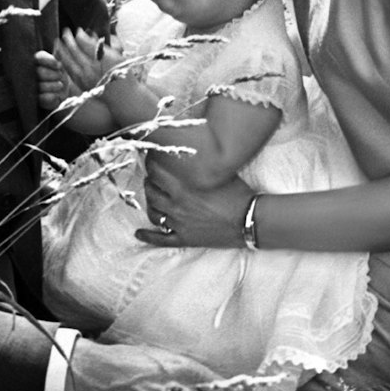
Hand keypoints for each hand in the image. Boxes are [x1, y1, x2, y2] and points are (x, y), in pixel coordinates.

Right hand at [35, 50, 72, 110]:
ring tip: (61, 85)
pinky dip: (51, 97)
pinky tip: (56, 96)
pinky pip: (41, 99)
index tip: (59, 66)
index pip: (38, 58)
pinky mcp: (36, 100)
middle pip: (39, 72)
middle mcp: (31, 73)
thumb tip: (58, 45)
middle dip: (52, 74)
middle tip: (60, 76)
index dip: (48, 61)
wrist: (64, 91)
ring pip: (40, 86)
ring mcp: (32, 87)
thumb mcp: (62, 63)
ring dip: (52, 85)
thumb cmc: (60, 73)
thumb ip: (58, 55)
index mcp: (36, 61)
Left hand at [52, 27, 126, 92]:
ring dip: (62, 49)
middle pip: (74, 50)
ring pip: (68, 60)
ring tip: (58, 41)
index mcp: (101, 58)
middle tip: (65, 31)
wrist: (123, 95)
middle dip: (68, 38)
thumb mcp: (117, 55)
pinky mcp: (81, 84)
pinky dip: (63, 61)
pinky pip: (68, 70)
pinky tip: (60, 55)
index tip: (78, 30)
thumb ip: (102, 45)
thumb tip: (89, 34)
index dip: (80, 34)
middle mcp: (91, 68)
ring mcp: (84, 77)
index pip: (84, 43)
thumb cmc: (122, 72)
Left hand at [138, 161, 252, 248]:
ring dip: (149, 202)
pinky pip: (161, 240)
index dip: (151, 164)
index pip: (156, 172)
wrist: (250, 221)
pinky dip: (148, 237)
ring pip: (153, 213)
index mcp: (183, 188)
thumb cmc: (237, 194)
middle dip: (150, 181)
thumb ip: (199, 164)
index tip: (151, 159)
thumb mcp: (217, 172)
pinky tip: (138, 234)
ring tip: (151, 195)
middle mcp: (177, 206)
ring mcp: (179, 224)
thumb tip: (189, 151)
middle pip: (151, 191)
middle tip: (152, 176)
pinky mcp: (185, 239)